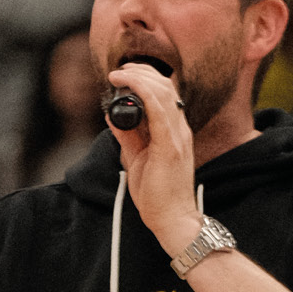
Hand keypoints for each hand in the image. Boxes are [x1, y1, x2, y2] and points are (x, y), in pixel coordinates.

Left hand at [106, 61, 203, 256]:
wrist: (173, 220)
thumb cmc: (158, 195)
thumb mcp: (137, 158)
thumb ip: (127, 136)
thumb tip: (112, 115)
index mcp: (174, 132)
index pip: (166, 94)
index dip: (147, 78)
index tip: (125, 75)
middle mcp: (180, 130)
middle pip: (166, 86)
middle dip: (141, 72)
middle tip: (119, 71)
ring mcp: (177, 137)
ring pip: (163, 92)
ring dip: (139, 77)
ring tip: (119, 74)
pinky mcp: (170, 146)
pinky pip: (158, 109)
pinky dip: (142, 91)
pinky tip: (127, 84)